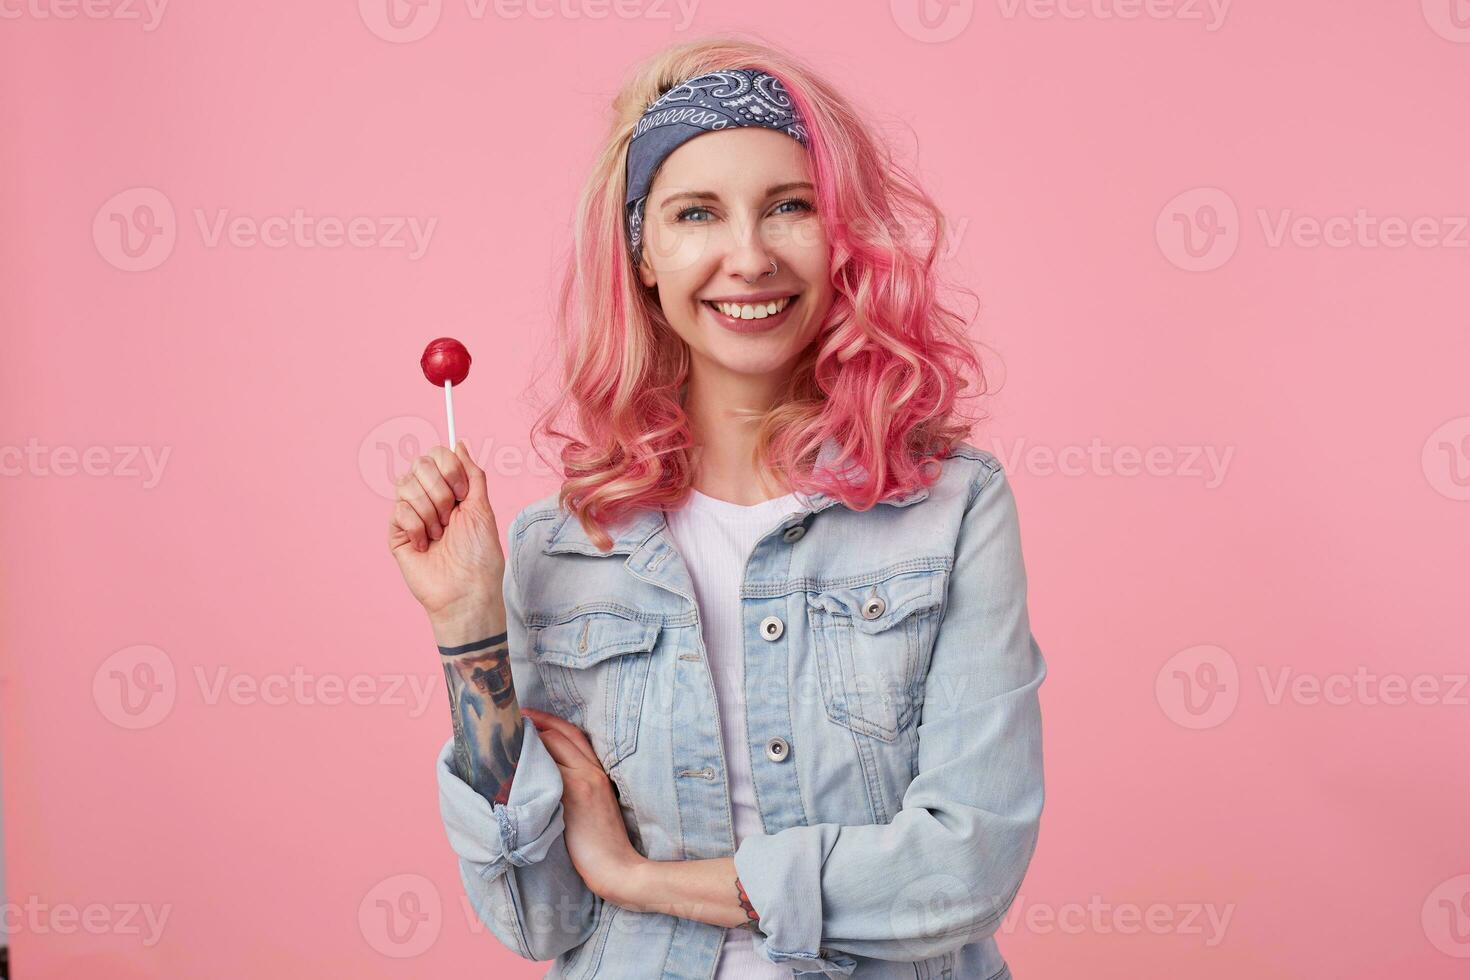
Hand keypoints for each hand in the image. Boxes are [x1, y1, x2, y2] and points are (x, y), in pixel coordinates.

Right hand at [387, 442, 504, 621]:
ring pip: (406, 485)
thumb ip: (472, 474)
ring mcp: (411, 514)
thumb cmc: (479, 555)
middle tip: (451, 517)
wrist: (467, 590)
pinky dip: (418, 528)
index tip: (463, 492)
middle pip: (419, 464)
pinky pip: (399, 510)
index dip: (449, 468)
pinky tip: (425, 545)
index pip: (437, 455)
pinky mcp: (397, 533)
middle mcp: (429, 498)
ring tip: (439, 534)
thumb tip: (459, 443)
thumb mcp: (483, 508)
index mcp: (451, 490)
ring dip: (430, 512)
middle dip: (441, 491)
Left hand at [522, 707, 646, 906]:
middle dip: (537, 722)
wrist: (618, 868)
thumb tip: (549, 780)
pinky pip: (546, 768)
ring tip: (508, 736)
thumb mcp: (598, 806)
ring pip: (553, 745)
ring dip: (529, 738)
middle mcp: (593, 771)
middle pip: (563, 733)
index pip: (575, 734)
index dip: (551, 721)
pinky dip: (528, 760)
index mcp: (601, 772)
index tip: (531, 718)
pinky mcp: (572, 796)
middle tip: (515, 719)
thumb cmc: (605, 845)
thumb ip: (580, 788)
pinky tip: (512, 761)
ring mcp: (583, 782)